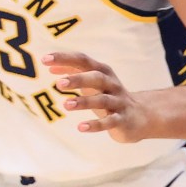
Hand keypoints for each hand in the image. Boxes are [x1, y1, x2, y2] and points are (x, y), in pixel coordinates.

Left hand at [46, 52, 161, 142]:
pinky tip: (81, 127)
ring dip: (84, 102)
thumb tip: (50, 67)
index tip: (44, 59)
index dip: (64, 59)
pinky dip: (95, 125)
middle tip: (58, 83)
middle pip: (96, 77)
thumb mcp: (92, 83)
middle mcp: (111, 84)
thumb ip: (73, 73)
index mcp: (102, 72)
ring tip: (65, 105)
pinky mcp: (122, 120)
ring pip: (102, 100)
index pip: (82, 61)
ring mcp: (118, 102)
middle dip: (78, 79)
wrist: (140, 116)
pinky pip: (109, 122)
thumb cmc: (108, 96)